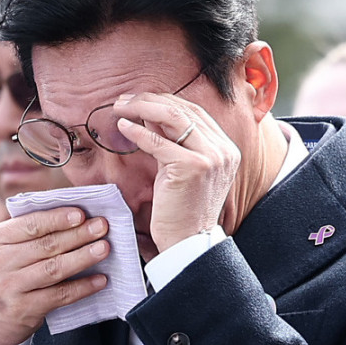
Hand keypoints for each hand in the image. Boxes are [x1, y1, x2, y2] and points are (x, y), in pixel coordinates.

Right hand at [0, 208, 109, 344]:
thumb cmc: (9, 274)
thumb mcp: (8, 249)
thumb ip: (32, 233)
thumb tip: (78, 217)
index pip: (31, 224)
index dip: (58, 218)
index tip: (82, 214)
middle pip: (46, 245)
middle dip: (78, 234)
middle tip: (102, 227)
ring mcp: (10, 287)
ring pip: (54, 269)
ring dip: (83, 257)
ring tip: (104, 249)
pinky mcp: (23, 309)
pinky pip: (59, 295)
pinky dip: (82, 287)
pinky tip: (100, 280)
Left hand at [115, 90, 240, 252]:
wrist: (189, 244)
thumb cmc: (182, 212)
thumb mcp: (181, 170)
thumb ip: (173, 142)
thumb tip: (148, 113)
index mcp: (226, 149)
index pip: (193, 112)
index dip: (163, 101)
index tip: (138, 100)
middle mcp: (223, 149)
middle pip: (183, 109)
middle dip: (149, 100)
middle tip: (123, 100)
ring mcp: (210, 156)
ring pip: (172, 116)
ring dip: (141, 108)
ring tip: (120, 107)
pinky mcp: (192, 166)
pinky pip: (158, 141)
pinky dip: (137, 132)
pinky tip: (123, 127)